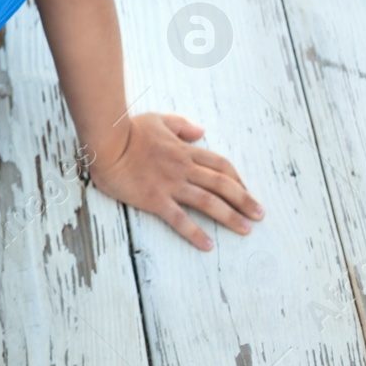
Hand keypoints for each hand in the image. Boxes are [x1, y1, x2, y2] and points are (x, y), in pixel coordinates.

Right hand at [88, 112, 264, 250]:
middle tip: (260, 215)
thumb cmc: (127, 129)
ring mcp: (170, 184)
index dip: (238, 178)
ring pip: (208, 202)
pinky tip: (208, 245)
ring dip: (230, 217)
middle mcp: (183, 168)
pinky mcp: (155, 199)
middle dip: (245, 200)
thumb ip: (180, 125)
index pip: (220, 165)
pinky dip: (195, 232)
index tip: (247, 191)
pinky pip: (179, 219)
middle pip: (222, 185)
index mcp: (184, 150)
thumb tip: (200, 131)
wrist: (105, 140)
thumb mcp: (157, 119)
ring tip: (246, 230)